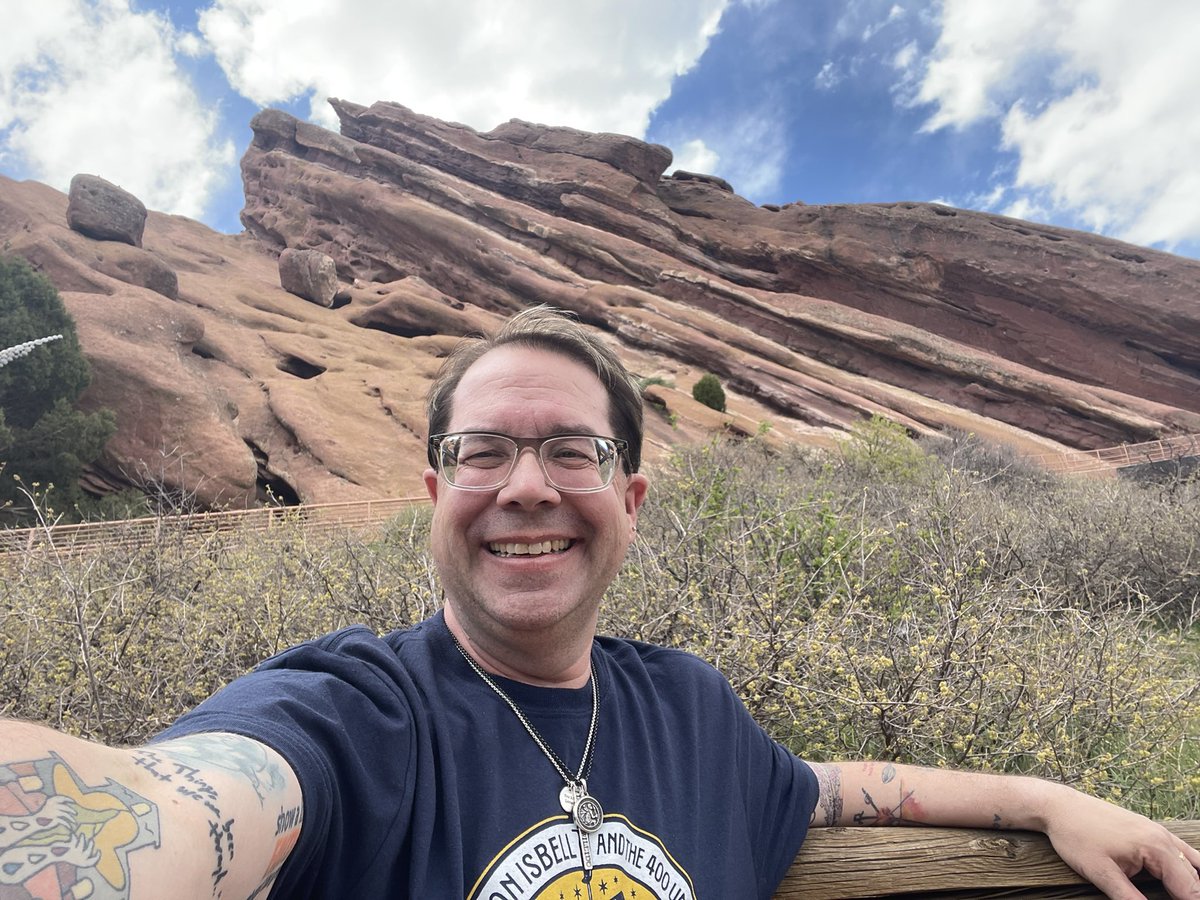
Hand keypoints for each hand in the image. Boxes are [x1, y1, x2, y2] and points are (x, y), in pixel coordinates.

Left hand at [1042, 788, 1199, 898]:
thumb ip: (1130, 899)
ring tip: (1185, 897)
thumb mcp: (1101, 874)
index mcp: (1157, 848)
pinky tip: (1182, 882)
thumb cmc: (1076, 836)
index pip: (1191, 889)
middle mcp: (1164, 838)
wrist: (1059, 806)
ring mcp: (1158, 832)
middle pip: (1195, 878)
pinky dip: (1189, 870)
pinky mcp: (1150, 831)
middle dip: (1193, 896)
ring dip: (1193, 884)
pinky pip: (1181, 853)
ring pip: (1193, 863)